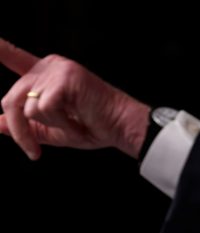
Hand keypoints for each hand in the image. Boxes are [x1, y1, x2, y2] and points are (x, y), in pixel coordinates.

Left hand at [0, 39, 149, 159]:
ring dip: (50, 127)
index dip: (1, 49)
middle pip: (11, 99)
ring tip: (74, 127)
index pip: (15, 58)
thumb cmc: (96, 127)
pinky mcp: (65, 79)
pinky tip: (79, 122)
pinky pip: (44, 108)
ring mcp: (58, 70)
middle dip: (20, 131)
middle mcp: (50, 67)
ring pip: (27, 107)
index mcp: (47, 75)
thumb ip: (28, 126)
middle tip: (34, 152)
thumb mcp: (56, 130)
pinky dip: (61, 123)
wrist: (122, 127)